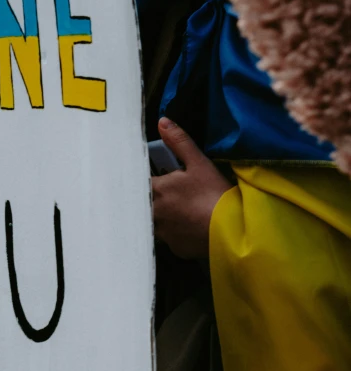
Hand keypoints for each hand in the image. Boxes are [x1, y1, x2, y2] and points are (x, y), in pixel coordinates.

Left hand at [151, 118, 232, 258]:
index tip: (148, 177)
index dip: (141, 179)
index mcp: (155, 190)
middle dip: (148, 199)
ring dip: (161, 217)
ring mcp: (163, 233)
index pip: (137, 182)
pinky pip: (169, 239)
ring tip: (178, 211)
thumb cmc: (214, 194)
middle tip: (166, 194)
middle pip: (141, 204)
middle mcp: (153, 213)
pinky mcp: (174, 248)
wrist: (233, 230)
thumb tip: (162, 122)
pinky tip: (188, 228)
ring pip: (154, 223)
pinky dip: (175, 233)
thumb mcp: (199, 163)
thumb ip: (179, 142)